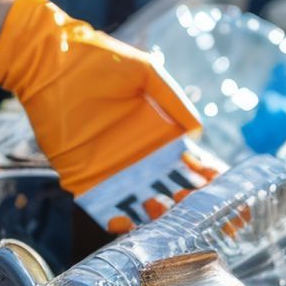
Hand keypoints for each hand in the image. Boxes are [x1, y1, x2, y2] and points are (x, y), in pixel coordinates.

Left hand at [0, 0, 220, 227]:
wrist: (52, 62)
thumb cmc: (101, 60)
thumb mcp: (146, 73)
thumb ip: (174, 100)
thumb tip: (199, 133)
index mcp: (161, 135)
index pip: (194, 166)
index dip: (212, 182)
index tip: (234, 199)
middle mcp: (142, 159)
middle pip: (175, 193)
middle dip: (193, 208)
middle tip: (204, 214)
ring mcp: (115, 172)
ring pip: (145, 206)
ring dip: (162, 218)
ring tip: (173, 219)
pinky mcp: (85, 179)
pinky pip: (105, 209)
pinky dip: (119, 221)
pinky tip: (132, 225)